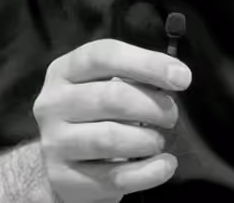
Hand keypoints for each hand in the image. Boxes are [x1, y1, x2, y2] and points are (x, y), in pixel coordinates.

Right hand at [32, 38, 191, 202]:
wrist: (58, 159)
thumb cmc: (91, 112)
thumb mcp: (102, 83)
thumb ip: (133, 74)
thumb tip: (176, 75)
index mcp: (63, 70)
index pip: (104, 55)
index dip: (147, 63)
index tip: (181, 78)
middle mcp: (52, 103)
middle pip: (112, 97)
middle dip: (153, 106)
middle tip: (171, 115)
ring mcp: (54, 142)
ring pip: (111, 139)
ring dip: (147, 139)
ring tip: (157, 140)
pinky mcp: (63, 178)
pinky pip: (114, 178)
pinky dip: (148, 172)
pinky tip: (164, 165)